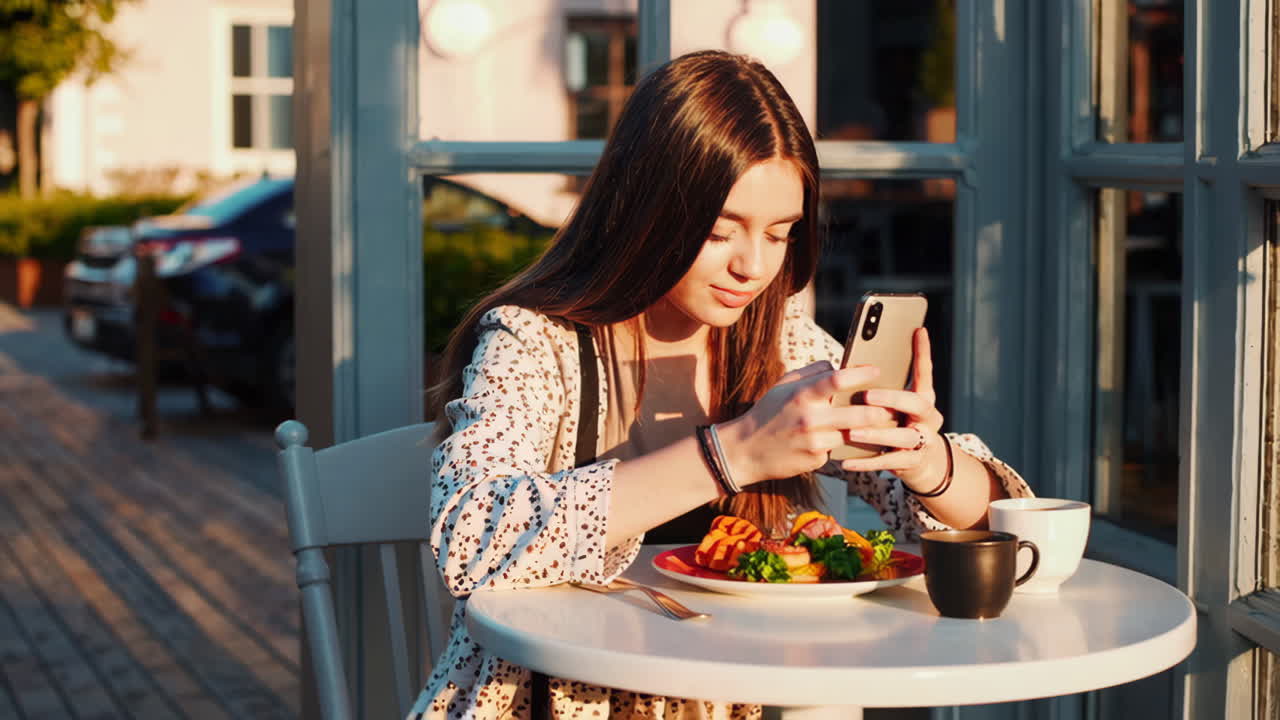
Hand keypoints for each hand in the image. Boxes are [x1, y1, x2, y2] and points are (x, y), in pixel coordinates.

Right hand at [717, 361, 896, 485]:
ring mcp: (813, 442)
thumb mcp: (783, 386)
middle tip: (890, 406)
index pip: (838, 380)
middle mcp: (809, 418)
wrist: (744, 451)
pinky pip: (837, 449)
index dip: (862, 374)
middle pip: (857, 414)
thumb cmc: (767, 413)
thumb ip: (812, 373)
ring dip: (868, 430)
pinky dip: (842, 444)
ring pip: (852, 433)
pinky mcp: (816, 460)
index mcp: (801, 395)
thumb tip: (838, 365)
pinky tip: (841, 441)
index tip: (877, 371)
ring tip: (880, 423)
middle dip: (879, 410)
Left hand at [837, 328, 947, 490]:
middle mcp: (929, 417)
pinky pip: (889, 463)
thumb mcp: (895, 405)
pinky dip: (866, 462)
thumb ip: (883, 387)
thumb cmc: (898, 424)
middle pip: (917, 404)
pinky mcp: (913, 463)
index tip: (917, 331)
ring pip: (904, 437)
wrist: (921, 464)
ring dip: (877, 434)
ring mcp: (924, 441)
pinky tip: (845, 461)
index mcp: (924, 397)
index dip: (923, 352)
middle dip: (892, 399)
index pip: (925, 371)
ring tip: (853, 432)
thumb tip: (851, 366)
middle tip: (867, 396)